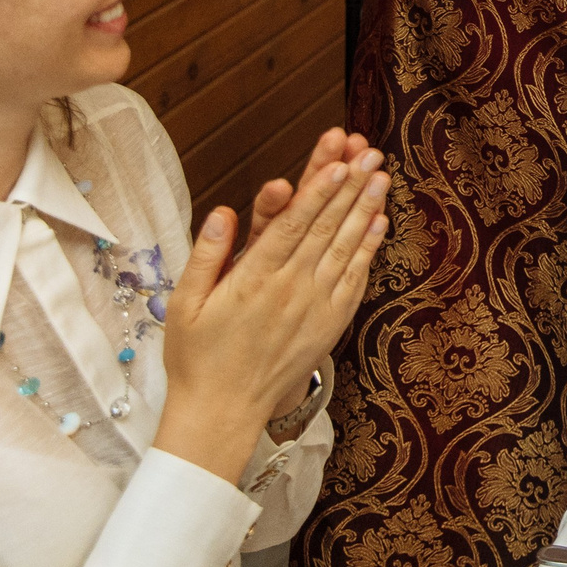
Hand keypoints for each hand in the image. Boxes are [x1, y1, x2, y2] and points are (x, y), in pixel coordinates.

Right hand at [157, 150, 388, 481]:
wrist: (223, 413)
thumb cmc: (197, 357)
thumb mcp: (184, 304)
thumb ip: (206, 255)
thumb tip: (223, 212)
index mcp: (252, 281)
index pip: (291, 226)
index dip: (317, 192)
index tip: (339, 164)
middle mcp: (290, 290)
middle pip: (326, 228)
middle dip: (350, 187)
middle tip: (370, 153)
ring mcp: (315, 307)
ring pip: (346, 248)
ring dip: (366, 208)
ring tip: (381, 176)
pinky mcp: (330, 324)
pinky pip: (354, 279)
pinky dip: (368, 249)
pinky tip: (379, 222)